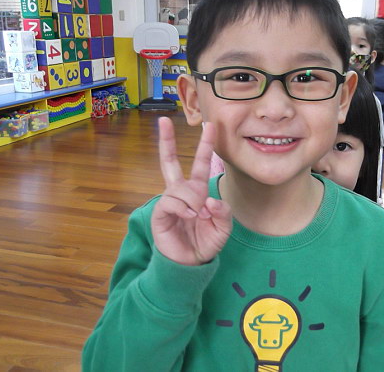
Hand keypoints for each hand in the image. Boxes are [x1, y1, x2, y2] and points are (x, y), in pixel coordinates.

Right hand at [151, 117, 232, 265]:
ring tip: (198, 215)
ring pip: (180, 188)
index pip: (199, 164)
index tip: (210, 126)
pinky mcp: (160, 214)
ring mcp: (169, 202)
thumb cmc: (205, 242)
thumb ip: (223, 213)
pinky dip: (183, 208)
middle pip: (170, 161)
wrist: (191, 263)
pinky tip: (189, 217)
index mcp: (197, 191)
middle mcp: (180, 192)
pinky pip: (171, 202)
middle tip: (163, 120)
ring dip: (193, 200)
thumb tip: (209, 201)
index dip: (204, 146)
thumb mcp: (223, 228)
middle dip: (167, 141)